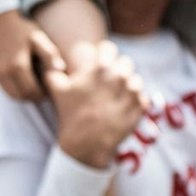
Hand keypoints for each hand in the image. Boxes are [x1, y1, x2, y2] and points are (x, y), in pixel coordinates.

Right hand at [0, 9, 66, 101]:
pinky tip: (26, 82)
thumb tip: (61, 69)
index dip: (43, 94)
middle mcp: (5, 73)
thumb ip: (50, 55)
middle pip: (23, 96)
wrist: (2, 22)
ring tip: (36, 85)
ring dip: (26, 95)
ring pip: (14, 96)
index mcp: (18, 66)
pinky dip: (17, 91)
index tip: (51, 87)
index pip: (32, 91)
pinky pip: (7, 91)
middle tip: (45, 88)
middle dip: (35, 96)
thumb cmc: (23, 30)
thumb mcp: (39, 39)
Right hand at [48, 41, 146, 169]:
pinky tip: (122, 110)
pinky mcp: (140, 108)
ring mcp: (131, 92)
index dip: (104, 56)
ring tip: (115, 100)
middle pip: (125, 63)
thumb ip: (53, 70)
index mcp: (100, 68)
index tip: (101, 65)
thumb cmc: (70, 116)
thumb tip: (53, 62)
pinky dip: (135, 103)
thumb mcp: (57, 90)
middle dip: (118, 71)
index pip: (109, 49)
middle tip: (108, 86)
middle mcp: (119, 77)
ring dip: (127, 88)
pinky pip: (142, 98)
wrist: (85, 145)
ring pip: (136, 80)